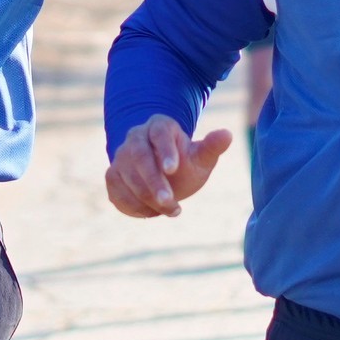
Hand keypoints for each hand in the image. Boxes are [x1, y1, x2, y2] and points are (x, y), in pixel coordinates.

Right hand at [105, 115, 231, 217]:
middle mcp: (135, 137)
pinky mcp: (112, 176)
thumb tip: (227, 134)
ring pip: (126, 176)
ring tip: (172, 210)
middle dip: (154, 182)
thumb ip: (212, 147)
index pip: (159, 134)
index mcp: (159, 126)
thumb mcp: (201, 156)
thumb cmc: (186, 163)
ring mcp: (120, 156)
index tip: (173, 169)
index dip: (165, 150)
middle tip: (172, 203)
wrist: (165, 175)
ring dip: (146, 198)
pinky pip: (116, 191)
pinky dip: (132, 205)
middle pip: (139, 156)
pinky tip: (152, 212)